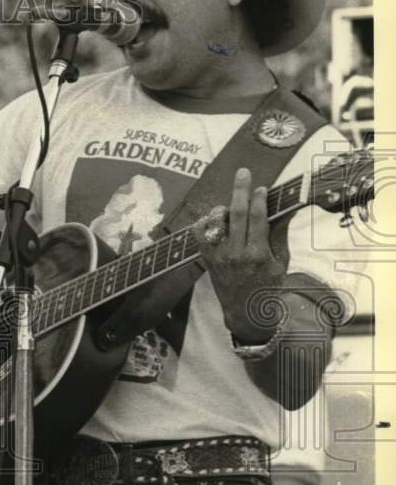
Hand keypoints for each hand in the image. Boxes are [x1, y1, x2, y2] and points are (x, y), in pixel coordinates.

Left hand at [192, 167, 286, 342]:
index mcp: (258, 254)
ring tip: (229, 206)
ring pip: (214, 222)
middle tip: (243, 173)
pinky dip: (204, 223)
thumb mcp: (281, 262)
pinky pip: (199, 235)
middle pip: (236, 214)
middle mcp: (236, 253)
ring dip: (221, 209)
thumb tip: (284, 209)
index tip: (262, 187)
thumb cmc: (269, 286)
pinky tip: (215, 221)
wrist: (246, 311)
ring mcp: (218, 256)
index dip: (259, 199)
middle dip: (240, 190)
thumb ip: (279, 235)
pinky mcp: (207, 259)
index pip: (257, 218)